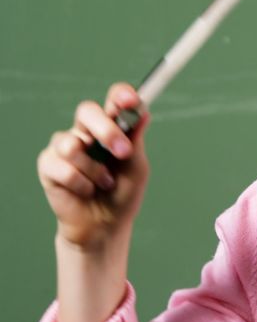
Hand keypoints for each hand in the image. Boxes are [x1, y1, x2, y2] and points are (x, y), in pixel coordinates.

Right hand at [37, 82, 150, 248]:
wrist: (105, 226)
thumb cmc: (123, 193)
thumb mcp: (136, 166)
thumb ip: (135, 140)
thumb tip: (143, 112)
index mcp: (112, 127)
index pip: (113, 100)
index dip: (120, 95)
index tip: (130, 101)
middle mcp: (86, 132)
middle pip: (86, 110)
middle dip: (106, 130)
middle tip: (122, 152)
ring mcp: (65, 146)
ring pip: (73, 143)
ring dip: (95, 169)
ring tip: (103, 183)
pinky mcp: (48, 165)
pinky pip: (63, 168)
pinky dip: (81, 183)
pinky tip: (86, 191)